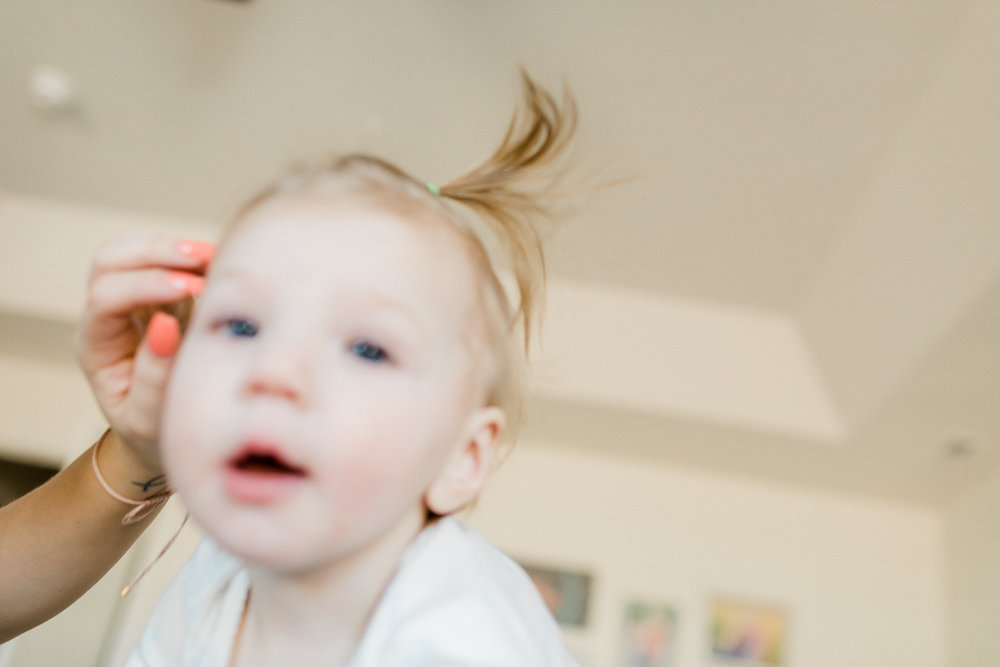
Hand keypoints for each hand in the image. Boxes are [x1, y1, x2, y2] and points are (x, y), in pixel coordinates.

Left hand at [75, 234, 213, 470]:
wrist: (160, 437)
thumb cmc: (153, 431)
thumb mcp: (150, 417)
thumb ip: (156, 374)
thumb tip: (165, 324)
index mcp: (96, 347)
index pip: (106, 297)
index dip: (147, 286)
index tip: (192, 289)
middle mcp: (108, 318)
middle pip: (109, 260)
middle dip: (155, 252)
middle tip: (201, 259)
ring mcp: (133, 304)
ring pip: (133, 251)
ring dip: (171, 247)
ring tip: (213, 257)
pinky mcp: (162, 299)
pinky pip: (166, 263)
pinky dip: (190, 257)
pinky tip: (218, 264)